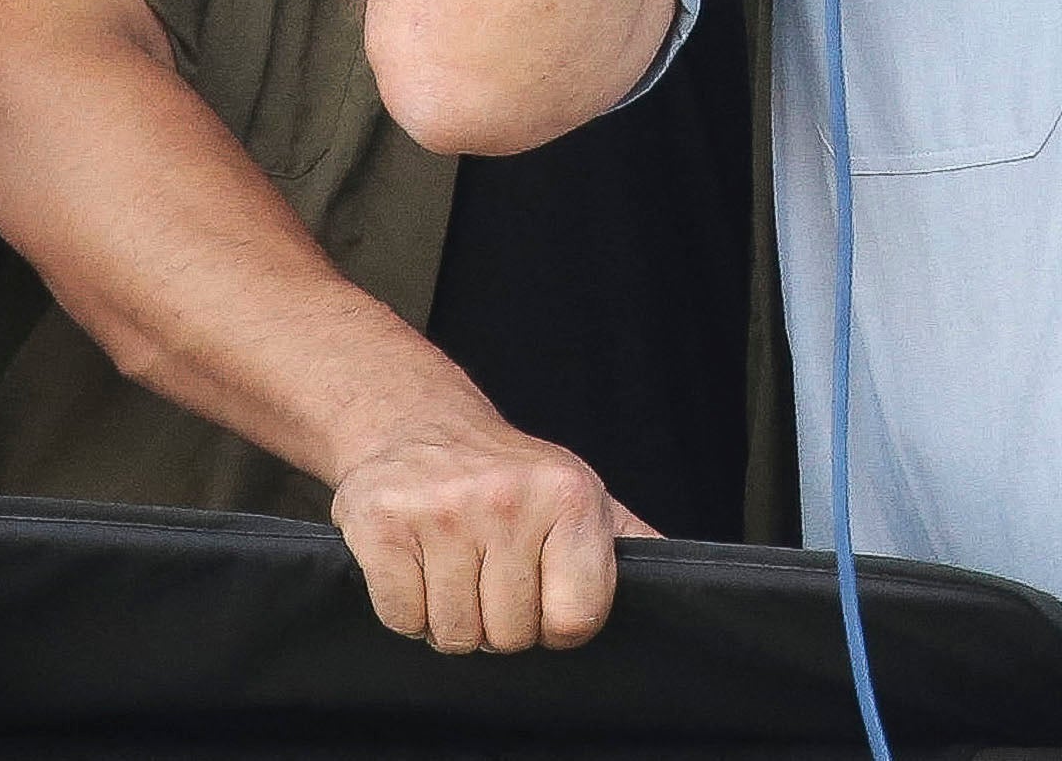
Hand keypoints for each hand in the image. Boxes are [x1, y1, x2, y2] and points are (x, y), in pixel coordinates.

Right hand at [327, 402, 656, 653]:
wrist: (420, 425)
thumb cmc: (511, 474)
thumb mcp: (581, 494)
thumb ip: (628, 540)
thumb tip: (680, 579)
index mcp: (570, 496)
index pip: (576, 619)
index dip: (556, 623)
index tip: (543, 595)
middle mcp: (509, 499)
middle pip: (511, 636)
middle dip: (499, 623)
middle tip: (490, 576)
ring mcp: (442, 511)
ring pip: (455, 635)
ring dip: (451, 619)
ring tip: (454, 568)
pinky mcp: (382, 524)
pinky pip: (403, 620)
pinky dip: (407, 610)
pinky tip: (417, 565)